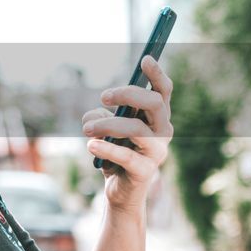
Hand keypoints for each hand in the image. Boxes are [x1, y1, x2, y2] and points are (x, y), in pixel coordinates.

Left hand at [82, 55, 174, 214]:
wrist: (120, 191)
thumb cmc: (116, 153)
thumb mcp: (105, 130)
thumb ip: (100, 117)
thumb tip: (94, 116)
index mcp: (157, 118)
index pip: (163, 91)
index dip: (157, 74)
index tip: (145, 59)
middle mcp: (162, 132)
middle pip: (155, 103)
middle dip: (128, 94)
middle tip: (103, 96)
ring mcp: (156, 152)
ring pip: (137, 129)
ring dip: (108, 124)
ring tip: (86, 129)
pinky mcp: (145, 171)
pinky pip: (127, 155)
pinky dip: (107, 148)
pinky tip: (91, 145)